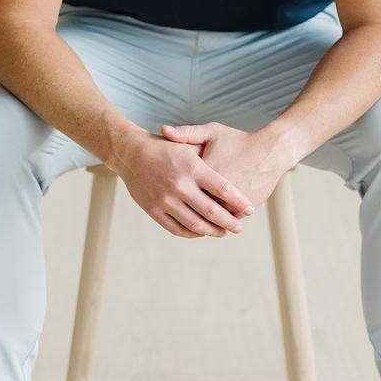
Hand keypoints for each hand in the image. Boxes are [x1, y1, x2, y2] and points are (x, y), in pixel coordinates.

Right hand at [111, 127, 255, 240]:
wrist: (131, 153)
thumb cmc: (164, 148)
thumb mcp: (188, 147)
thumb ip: (208, 161)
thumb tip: (233, 178)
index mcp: (192, 167)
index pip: (222, 188)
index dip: (238, 201)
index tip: (250, 210)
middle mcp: (179, 184)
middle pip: (211, 210)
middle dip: (229, 222)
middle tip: (239, 227)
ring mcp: (165, 199)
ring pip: (195, 224)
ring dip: (212, 231)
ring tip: (222, 232)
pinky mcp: (153, 210)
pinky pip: (176, 229)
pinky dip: (191, 234)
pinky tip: (201, 233)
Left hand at [159, 121, 292, 209]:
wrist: (271, 151)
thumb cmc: (239, 140)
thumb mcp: (212, 132)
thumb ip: (186, 133)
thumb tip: (163, 130)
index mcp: (201, 171)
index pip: (179, 187)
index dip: (173, 191)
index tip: (168, 193)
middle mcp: (212, 189)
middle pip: (192, 206)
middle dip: (184, 209)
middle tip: (179, 209)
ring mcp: (229, 201)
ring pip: (210, 217)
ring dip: (204, 220)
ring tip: (196, 219)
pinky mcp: (243, 209)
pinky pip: (227, 220)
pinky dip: (222, 221)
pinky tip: (216, 220)